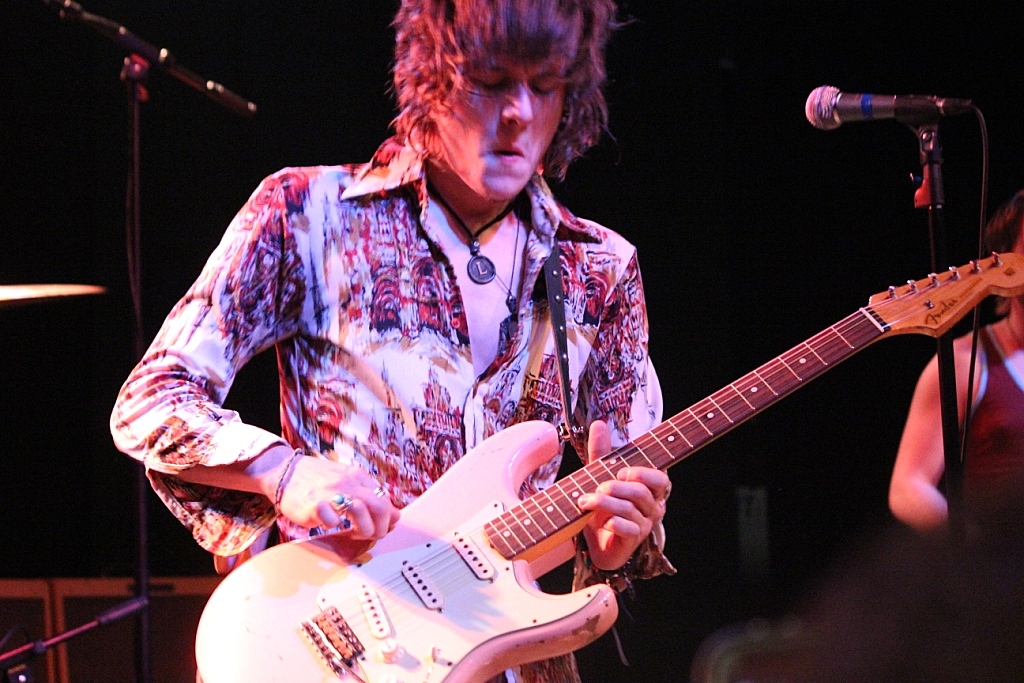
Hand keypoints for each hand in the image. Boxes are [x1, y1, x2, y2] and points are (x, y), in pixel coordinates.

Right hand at [274, 452, 399, 540]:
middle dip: (380, 528)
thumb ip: (371, 496)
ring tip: (353, 533)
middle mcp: (347, 482)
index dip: (387, 519)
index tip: (382, 528)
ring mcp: (331, 492)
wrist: (284, 472)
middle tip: (371, 536)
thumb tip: (396, 516)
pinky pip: (331, 520)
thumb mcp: (348, 482)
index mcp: (358, 477)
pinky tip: (330, 524)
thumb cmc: (318, 481)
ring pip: (361, 512)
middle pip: (379, 507)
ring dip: (363, 529)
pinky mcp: (313, 505)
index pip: (385, 500)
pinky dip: (334, 526)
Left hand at [576, 420, 670, 570]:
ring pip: (631, 509)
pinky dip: (614, 522)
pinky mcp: (632, 541)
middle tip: (597, 486)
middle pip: (642, 492)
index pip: (661, 479)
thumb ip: (601, 452)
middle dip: (616, 487)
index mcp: (650, 489)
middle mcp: (652, 507)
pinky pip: (628, 529)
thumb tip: (599, 424)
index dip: (644, 474)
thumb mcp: (599, 474)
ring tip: (585, 501)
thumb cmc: (603, 505)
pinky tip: (603, 521)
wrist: (593, 539)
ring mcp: (644, 525)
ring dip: (605, 503)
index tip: (622, 472)